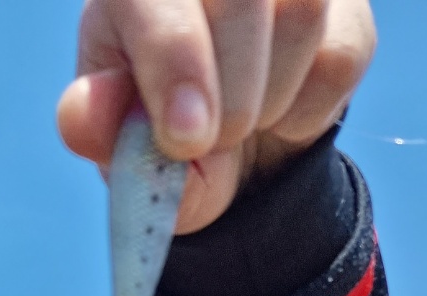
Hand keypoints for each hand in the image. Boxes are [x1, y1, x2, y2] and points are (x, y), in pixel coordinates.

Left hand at [57, 0, 375, 233]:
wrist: (229, 150)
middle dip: (230, 101)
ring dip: (268, 104)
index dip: (177, 62)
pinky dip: (305, 113)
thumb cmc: (158, 133)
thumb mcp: (120, 145)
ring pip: (300, 15)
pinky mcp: (344, 2)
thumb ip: (98, 132)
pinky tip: (277, 110)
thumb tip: (81, 119)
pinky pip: (340, 56)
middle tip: (209, 144)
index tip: (186, 139)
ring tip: (238, 124)